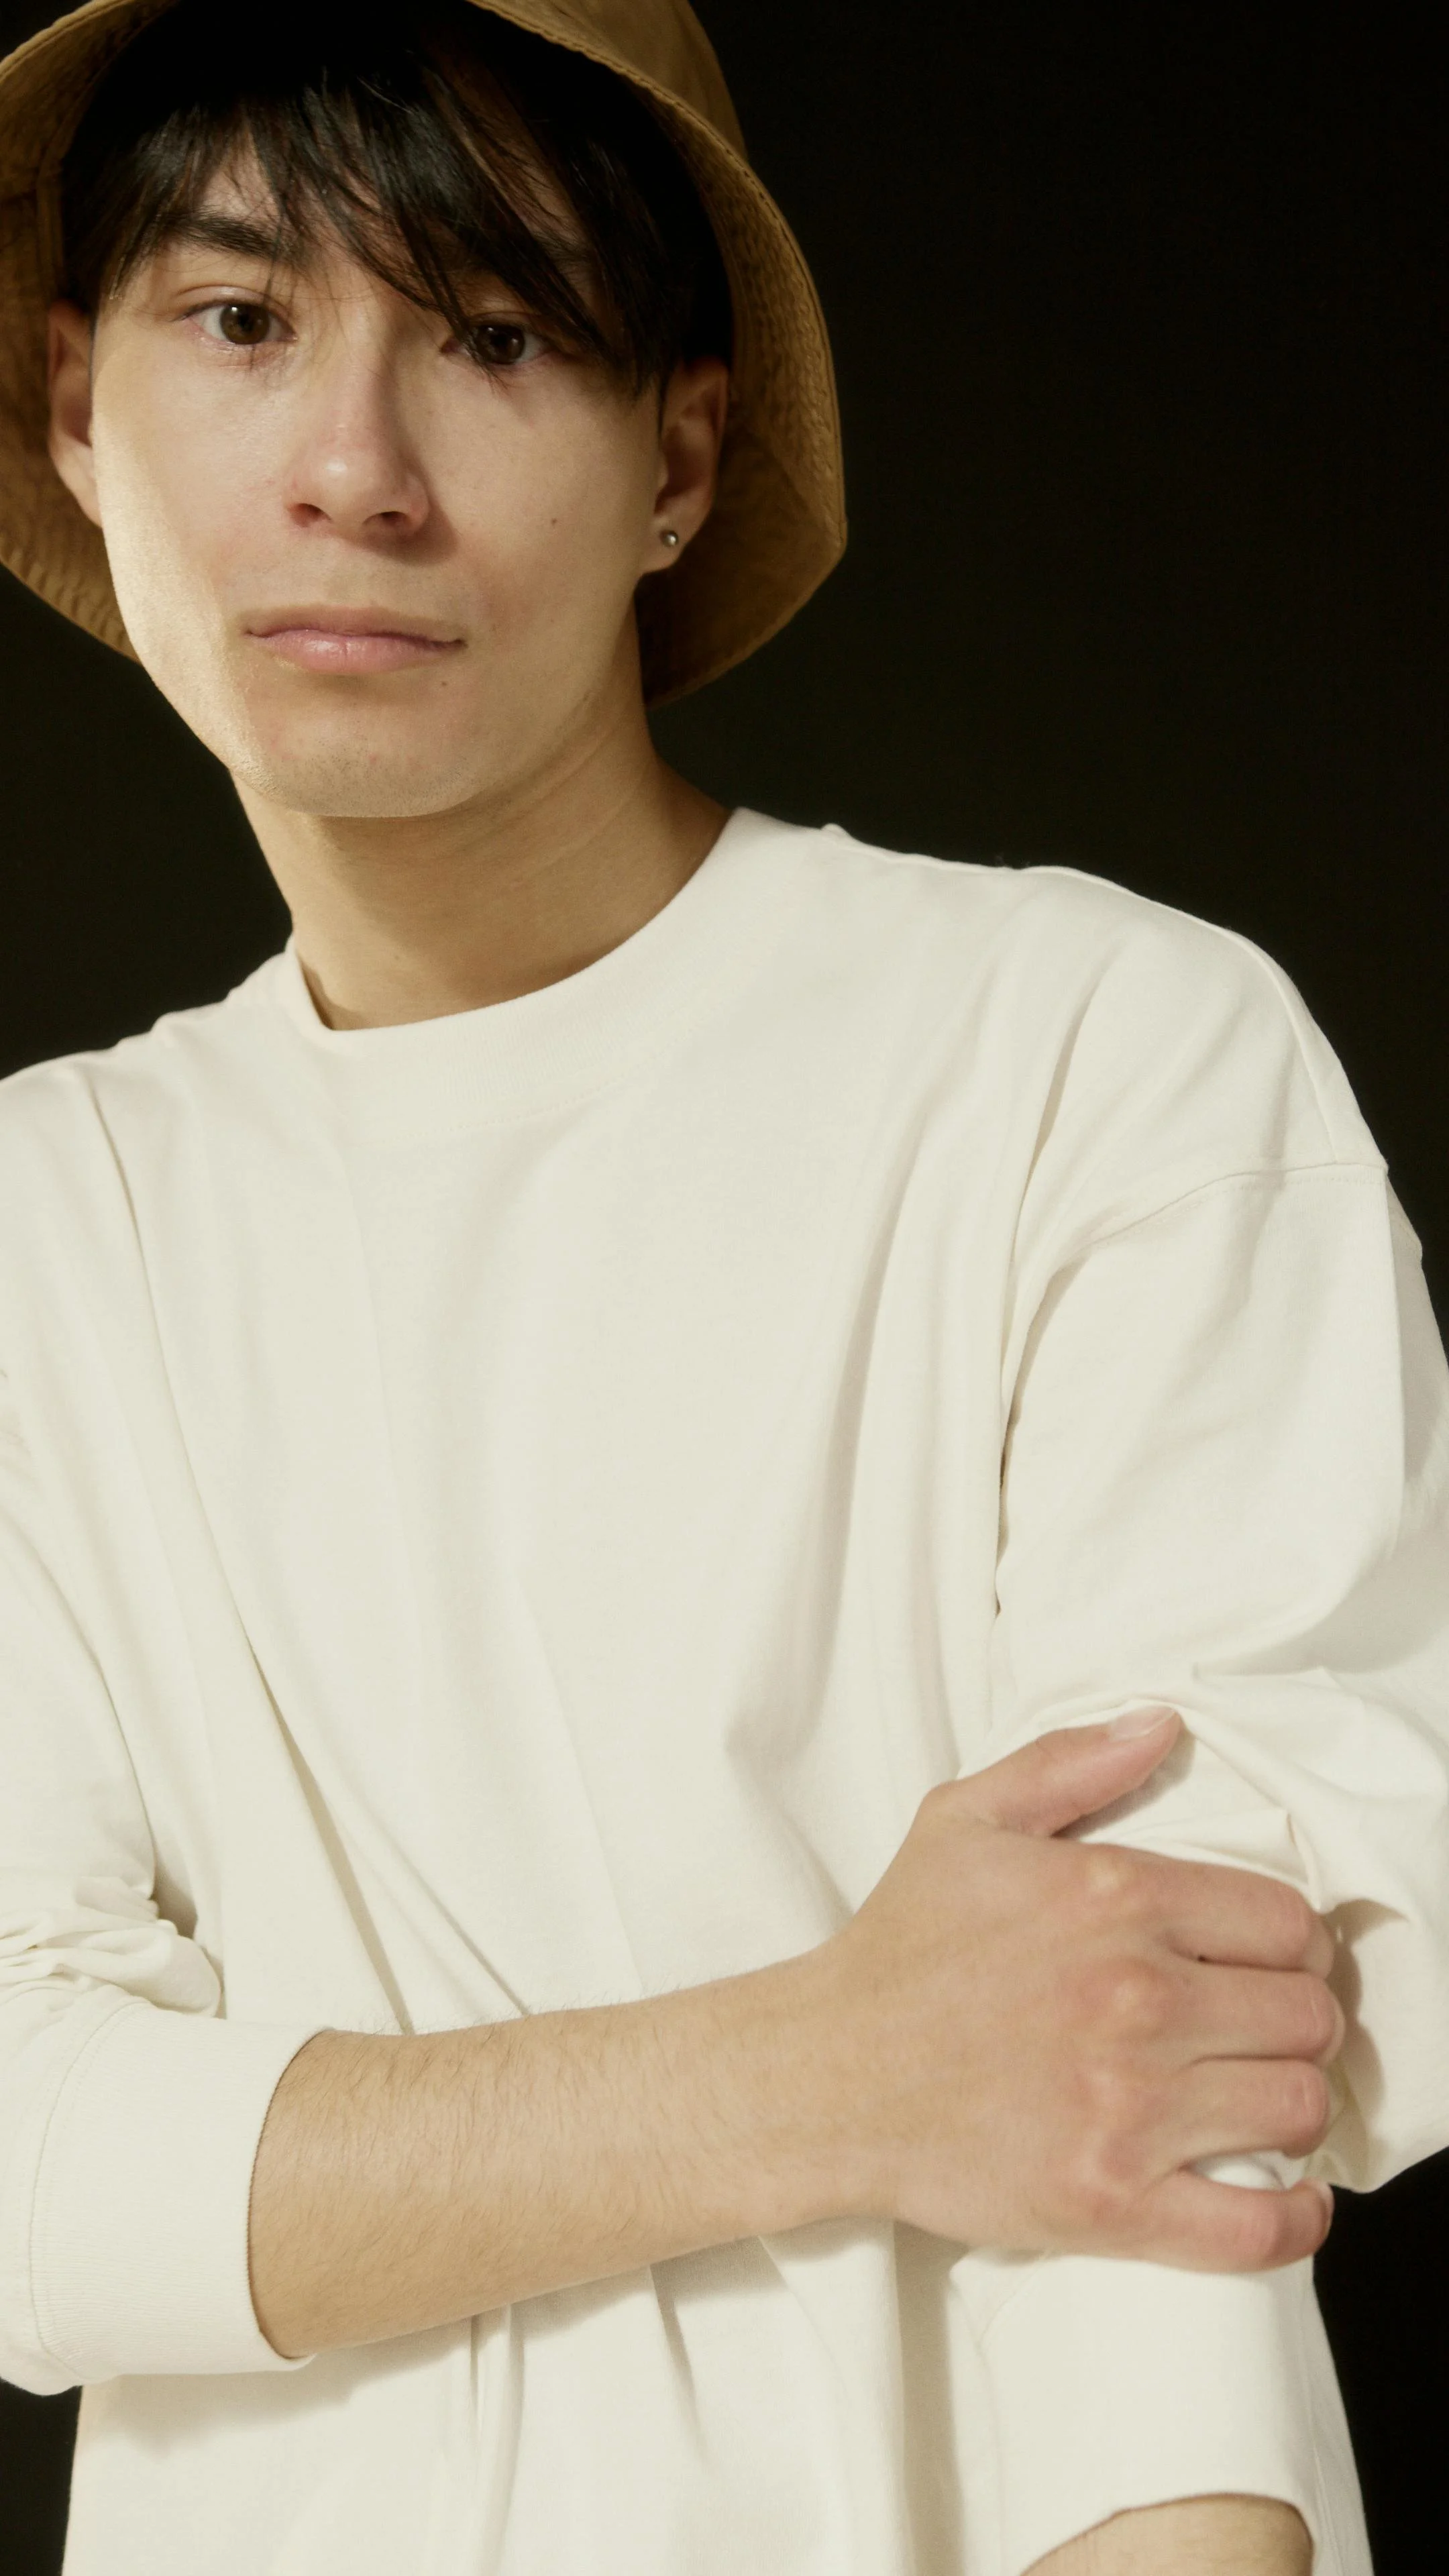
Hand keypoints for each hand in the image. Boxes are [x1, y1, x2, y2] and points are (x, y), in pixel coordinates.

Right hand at [814, 1710, 1340, 2268]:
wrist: (825, 2077)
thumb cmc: (899, 1948)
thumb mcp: (964, 1819)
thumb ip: (1069, 1763)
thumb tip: (1161, 1727)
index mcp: (1113, 1899)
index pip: (1288, 1923)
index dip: (1293, 1943)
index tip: (1270, 1962)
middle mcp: (1136, 1999)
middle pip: (1308, 2016)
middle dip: (1299, 2020)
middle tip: (1264, 2028)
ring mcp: (1129, 2109)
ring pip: (1299, 2106)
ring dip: (1294, 2103)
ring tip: (1260, 2096)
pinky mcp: (1112, 2203)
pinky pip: (1258, 2228)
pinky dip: (1295, 2218)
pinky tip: (1291, 2194)